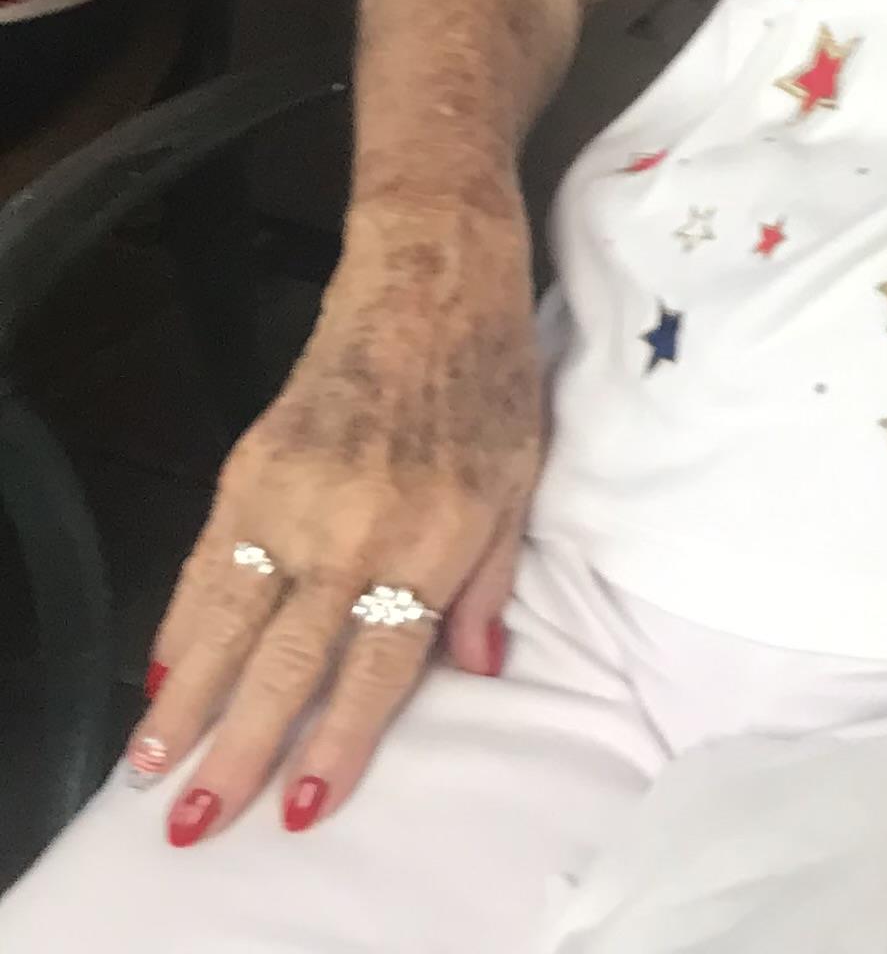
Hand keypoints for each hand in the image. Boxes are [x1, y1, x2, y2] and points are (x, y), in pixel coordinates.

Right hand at [131, 200, 541, 844]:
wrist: (432, 277)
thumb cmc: (492, 378)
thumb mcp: (523, 478)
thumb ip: (494, 579)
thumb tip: (479, 669)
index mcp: (436, 534)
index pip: (379, 662)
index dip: (339, 739)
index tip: (300, 803)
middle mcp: (358, 525)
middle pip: (289, 659)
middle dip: (240, 747)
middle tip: (196, 820)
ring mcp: (294, 496)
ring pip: (228, 621)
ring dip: (188, 701)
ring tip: (151, 766)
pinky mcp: (250, 467)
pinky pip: (207, 563)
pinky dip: (178, 624)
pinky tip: (160, 675)